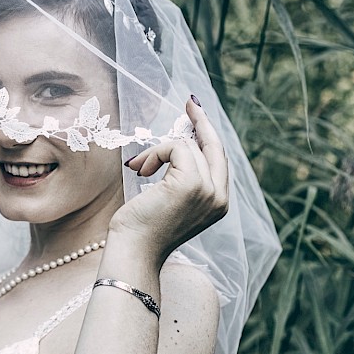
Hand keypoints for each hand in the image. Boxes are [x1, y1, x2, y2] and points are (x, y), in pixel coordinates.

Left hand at [110, 97, 228, 264]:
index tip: (196, 114)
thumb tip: (182, 142)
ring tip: (140, 168)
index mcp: (218, 203)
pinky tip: (141, 171)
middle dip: (201, 122)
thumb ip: (182, 176)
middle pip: (215, 147)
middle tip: (189, 102)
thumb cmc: (142, 228)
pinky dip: (155, 154)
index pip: (219, 160)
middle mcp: (220, 197)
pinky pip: (176, 147)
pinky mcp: (192, 184)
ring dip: (158, 151)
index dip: (208, 135)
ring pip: (188, 146)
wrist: (133, 251)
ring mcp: (209, 191)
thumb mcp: (169, 199)